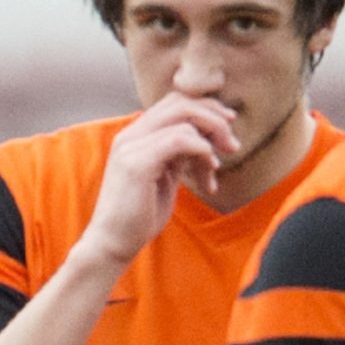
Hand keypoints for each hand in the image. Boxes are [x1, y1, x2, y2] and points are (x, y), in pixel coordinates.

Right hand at [74, 94, 239, 272]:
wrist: (113, 243)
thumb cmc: (140, 215)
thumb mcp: (165, 176)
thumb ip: (178, 153)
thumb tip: (204, 139)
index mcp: (135, 135)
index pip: (175, 101)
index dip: (206, 107)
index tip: (228, 125)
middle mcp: (130, 134)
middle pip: (181, 101)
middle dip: (214, 118)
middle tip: (232, 145)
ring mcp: (131, 146)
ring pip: (184, 117)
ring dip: (212, 139)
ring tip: (218, 167)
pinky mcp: (137, 163)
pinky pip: (180, 139)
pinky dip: (202, 152)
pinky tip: (208, 176)